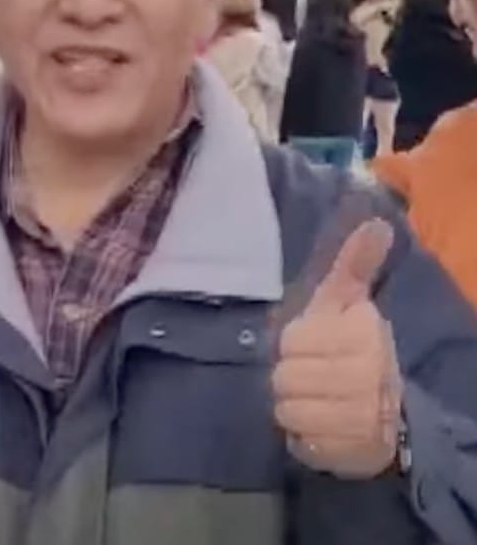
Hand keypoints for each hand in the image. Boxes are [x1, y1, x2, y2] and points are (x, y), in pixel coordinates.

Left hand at [273, 219, 402, 478]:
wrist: (387, 417)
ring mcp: (361, 414)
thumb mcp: (346, 304)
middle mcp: (366, 372)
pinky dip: (302, 438)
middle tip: (310, 378)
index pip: (290, 341)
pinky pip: (299, 442)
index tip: (311, 347)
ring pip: (286, 411)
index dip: (292, 346)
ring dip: (293, 409)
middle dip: (288, 380)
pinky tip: (320, 428)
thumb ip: (353, 265)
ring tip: (315, 402)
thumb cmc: (351, 350)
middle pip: (283, 378)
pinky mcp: (351, 450)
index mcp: (362, 332)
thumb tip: (377, 221)